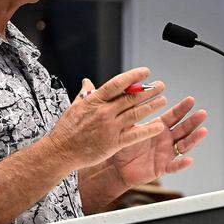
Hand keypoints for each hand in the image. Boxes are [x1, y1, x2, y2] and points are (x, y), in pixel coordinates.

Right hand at [48, 68, 169, 169]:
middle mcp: (103, 112)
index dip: (133, 76)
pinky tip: (159, 126)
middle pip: (131, 97)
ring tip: (162, 100)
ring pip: (136, 113)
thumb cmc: (66, 130)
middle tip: (160, 85)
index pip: (117, 84)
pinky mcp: (113, 143)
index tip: (145, 72)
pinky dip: (148, 130)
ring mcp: (109, 127)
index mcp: (94, 101)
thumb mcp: (74, 107)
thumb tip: (87, 82)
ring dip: (152, 106)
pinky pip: (135, 135)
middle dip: (148, 90)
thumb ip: (84, 94)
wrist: (61, 151)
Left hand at [107, 95, 208, 186]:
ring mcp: (167, 153)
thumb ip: (131, 114)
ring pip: (184, 145)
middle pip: (184, 129)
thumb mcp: (127, 129)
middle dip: (193, 121)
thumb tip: (129, 94)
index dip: (182, 108)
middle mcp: (166, 139)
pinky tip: (189, 160)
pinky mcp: (163, 167)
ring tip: (203, 131)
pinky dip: (182, 164)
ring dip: (194, 139)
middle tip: (202, 113)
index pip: (173, 116)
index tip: (191, 99)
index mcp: (159, 127)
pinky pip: (174, 166)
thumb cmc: (123, 146)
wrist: (118, 167)